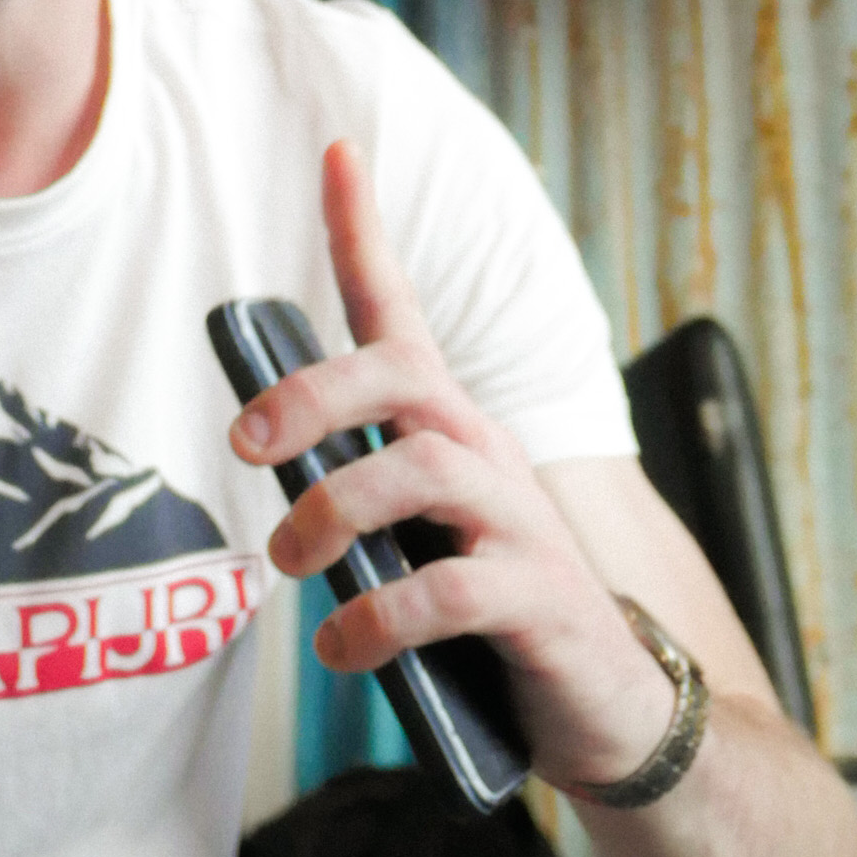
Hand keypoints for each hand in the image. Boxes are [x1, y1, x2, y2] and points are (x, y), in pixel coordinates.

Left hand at [228, 143, 671, 796]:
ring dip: (334, 512)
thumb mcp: (416, 540)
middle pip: (400, 379)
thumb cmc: (489, 612)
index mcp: (449, 430)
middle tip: (247, 446)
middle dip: (311, 396)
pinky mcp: (539, 601)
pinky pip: (449, 592)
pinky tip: (342, 648)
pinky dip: (378, 620)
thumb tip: (272, 499)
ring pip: (421, 473)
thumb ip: (356, 506)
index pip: (401, 312)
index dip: (364, 232)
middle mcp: (486, 455)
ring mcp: (519, 524)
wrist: (610, 706)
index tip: (338, 151)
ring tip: (289, 564)